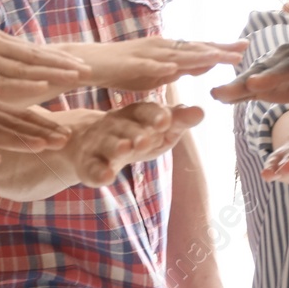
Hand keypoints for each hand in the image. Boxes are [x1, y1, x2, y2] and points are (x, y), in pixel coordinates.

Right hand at [0, 24, 88, 107]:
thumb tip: (8, 55)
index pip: (30, 51)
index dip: (55, 58)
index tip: (78, 63)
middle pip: (30, 59)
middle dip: (59, 66)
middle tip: (87, 71)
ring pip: (18, 73)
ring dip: (46, 78)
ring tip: (72, 80)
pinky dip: (16, 92)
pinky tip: (35, 96)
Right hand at [71, 101, 203, 185]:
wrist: (88, 142)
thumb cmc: (134, 134)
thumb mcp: (157, 128)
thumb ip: (177, 121)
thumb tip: (201, 111)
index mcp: (134, 113)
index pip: (145, 110)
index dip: (155, 115)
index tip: (166, 121)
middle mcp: (115, 124)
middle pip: (126, 127)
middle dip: (136, 133)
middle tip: (146, 140)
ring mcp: (99, 143)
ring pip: (108, 144)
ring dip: (116, 146)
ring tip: (124, 149)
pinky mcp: (87, 163)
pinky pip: (92, 167)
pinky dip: (98, 172)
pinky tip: (106, 177)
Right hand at [74, 39, 246, 91]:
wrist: (89, 63)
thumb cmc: (122, 69)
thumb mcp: (156, 71)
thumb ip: (177, 68)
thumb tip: (201, 66)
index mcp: (167, 50)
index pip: (199, 48)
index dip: (221, 48)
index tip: (244, 48)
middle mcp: (160, 47)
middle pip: (194, 47)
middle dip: (219, 47)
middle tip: (244, 47)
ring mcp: (146, 54)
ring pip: (176, 54)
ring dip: (198, 54)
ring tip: (219, 56)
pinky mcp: (131, 64)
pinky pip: (149, 66)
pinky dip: (163, 66)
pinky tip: (176, 68)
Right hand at [211, 39, 288, 140]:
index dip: (275, 75)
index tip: (256, 84)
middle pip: (268, 67)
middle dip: (248, 79)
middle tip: (227, 90)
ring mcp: (279, 62)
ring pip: (256, 73)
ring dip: (237, 84)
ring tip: (217, 95)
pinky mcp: (271, 74)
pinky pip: (253, 82)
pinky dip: (239, 89)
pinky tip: (220, 96)